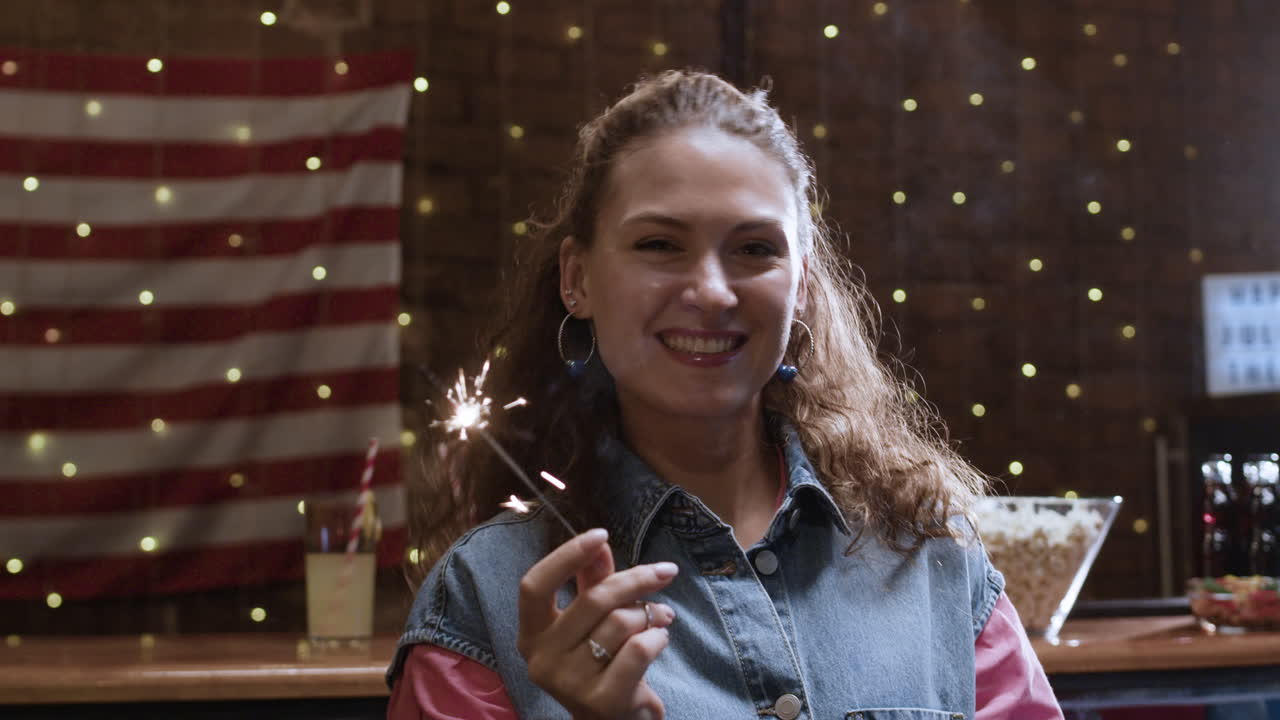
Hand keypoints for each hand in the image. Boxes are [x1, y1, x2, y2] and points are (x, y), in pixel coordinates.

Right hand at [517, 528, 677, 719]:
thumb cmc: (601, 662)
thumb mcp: (592, 619)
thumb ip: (592, 582)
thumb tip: (599, 542)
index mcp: (531, 635)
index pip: (534, 585)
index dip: (566, 555)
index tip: (600, 534)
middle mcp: (541, 660)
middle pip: (592, 599)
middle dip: (636, 579)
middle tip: (664, 573)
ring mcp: (568, 684)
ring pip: (620, 624)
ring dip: (651, 613)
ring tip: (662, 617)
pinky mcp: (601, 701)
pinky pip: (638, 649)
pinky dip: (657, 637)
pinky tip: (660, 639)